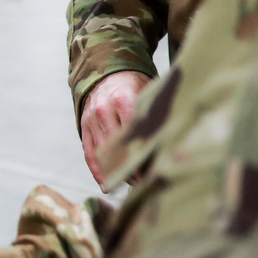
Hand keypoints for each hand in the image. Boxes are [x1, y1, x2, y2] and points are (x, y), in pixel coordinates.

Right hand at [80, 70, 151, 187]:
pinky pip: (89, 152)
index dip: (143, 152)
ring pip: (103, 151)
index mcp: (123, 100)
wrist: (107, 73)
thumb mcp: (148, 92)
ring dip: (117, 170)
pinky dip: (97, 170)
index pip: (134, 133)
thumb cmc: (134, 86)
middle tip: (145, 181)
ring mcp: (92, 119)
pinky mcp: (84, 126)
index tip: (155, 168)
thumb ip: (156, 112)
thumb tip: (173, 140)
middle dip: (131, 165)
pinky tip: (106, 184)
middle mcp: (104, 109)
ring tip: (132, 184)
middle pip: (118, 145)